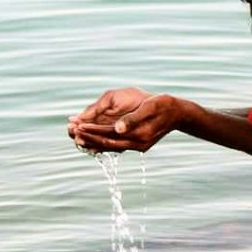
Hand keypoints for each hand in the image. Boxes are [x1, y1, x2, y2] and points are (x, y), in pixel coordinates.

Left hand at [68, 89, 189, 152]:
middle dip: (89, 138)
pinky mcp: (138, 143)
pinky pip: (117, 145)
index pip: (110, 135)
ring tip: (77, 137)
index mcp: (139, 135)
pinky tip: (94, 141)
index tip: (77, 126)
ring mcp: (138, 145)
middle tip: (71, 132)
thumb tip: (117, 128)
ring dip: (94, 142)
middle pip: (107, 143)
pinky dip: (104, 143)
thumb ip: (133, 119)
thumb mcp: (150, 107)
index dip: (93, 131)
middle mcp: (137, 144)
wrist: (179, 113)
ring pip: (111, 146)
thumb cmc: (165, 105)